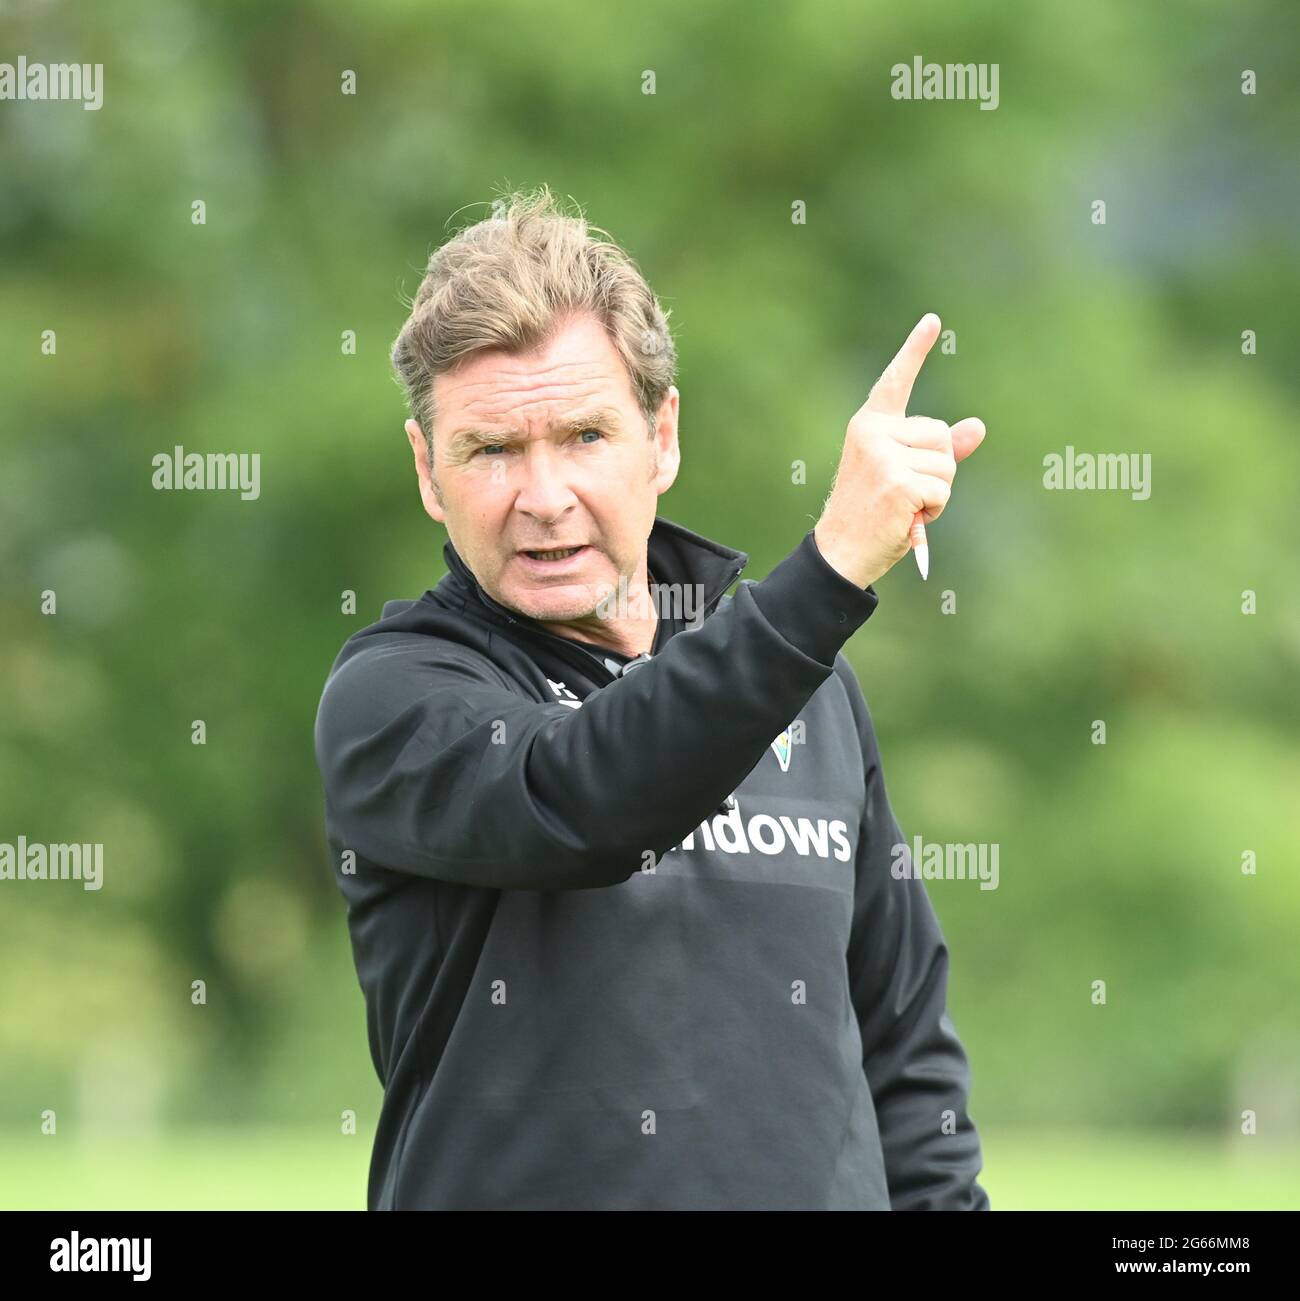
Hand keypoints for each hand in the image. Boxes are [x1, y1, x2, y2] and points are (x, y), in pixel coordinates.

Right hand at [814, 313, 985, 588]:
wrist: (841, 551)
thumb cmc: (872, 513)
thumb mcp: (904, 474)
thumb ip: (938, 450)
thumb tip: (978, 427)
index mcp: (870, 425)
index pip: (897, 381)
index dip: (916, 350)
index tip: (933, 321)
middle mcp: (874, 433)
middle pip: (942, 435)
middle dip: (938, 469)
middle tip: (906, 493)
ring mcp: (884, 456)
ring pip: (947, 463)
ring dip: (937, 492)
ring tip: (905, 506)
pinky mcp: (898, 481)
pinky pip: (943, 489)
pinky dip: (934, 509)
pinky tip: (908, 518)